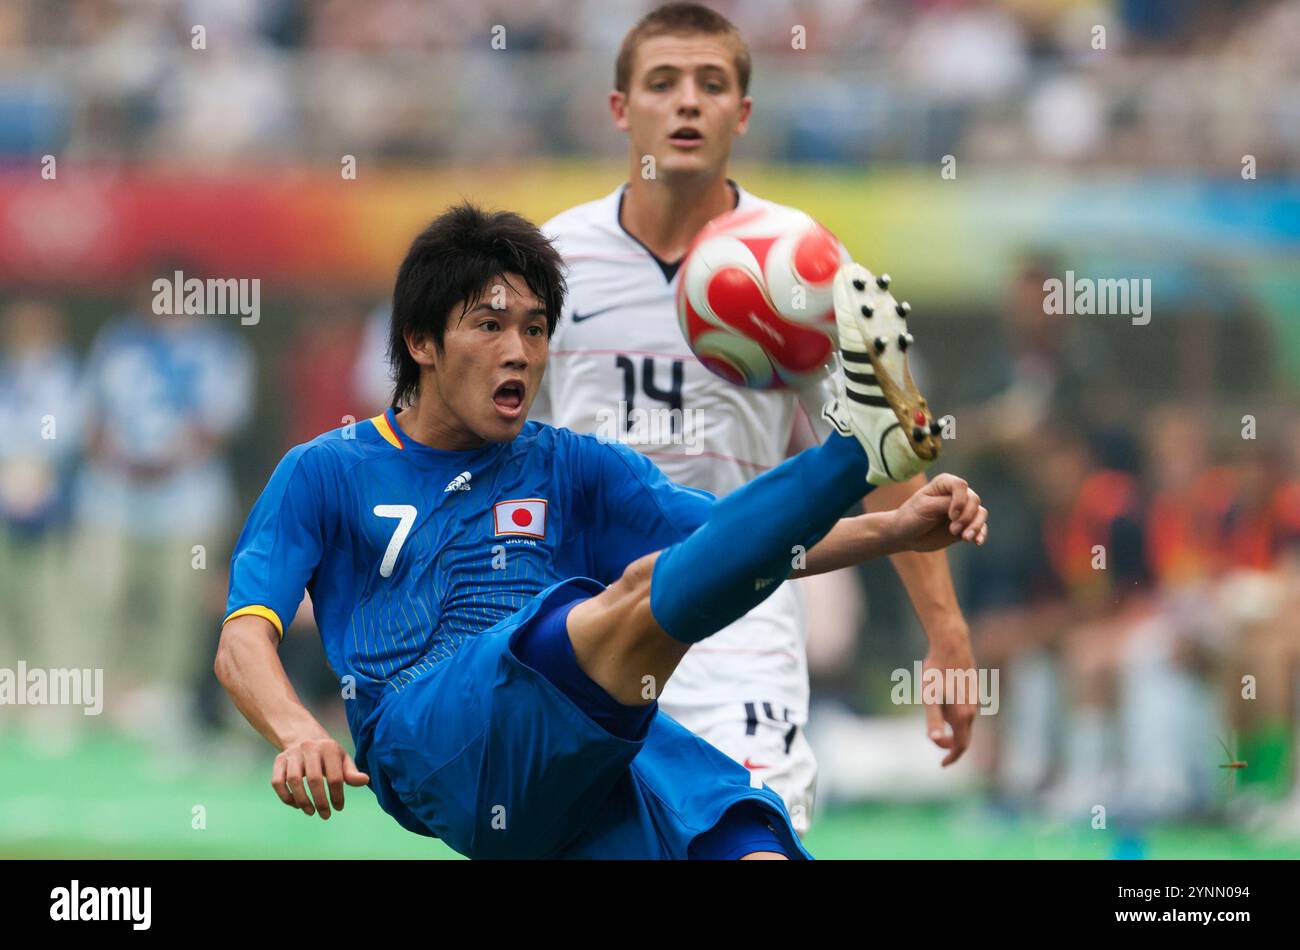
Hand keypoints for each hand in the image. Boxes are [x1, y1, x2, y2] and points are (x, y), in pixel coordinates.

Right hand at [273, 735, 369, 819]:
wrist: (304, 736)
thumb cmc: (328, 754)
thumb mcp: (342, 759)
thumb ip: (351, 772)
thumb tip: (365, 780)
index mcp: (329, 747)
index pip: (335, 776)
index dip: (337, 795)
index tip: (338, 808)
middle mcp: (309, 748)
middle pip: (314, 780)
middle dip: (320, 802)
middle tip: (325, 815)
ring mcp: (292, 753)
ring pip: (293, 781)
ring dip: (302, 801)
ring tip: (311, 812)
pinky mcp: (279, 760)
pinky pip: (277, 782)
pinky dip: (286, 797)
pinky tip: (296, 805)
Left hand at [888, 474, 987, 552]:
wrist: (905, 535)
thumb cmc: (911, 517)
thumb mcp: (926, 507)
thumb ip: (947, 504)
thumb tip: (969, 508)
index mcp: (944, 483)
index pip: (961, 486)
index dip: (960, 501)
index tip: (951, 516)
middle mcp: (956, 494)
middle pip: (974, 500)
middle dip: (967, 517)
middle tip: (953, 530)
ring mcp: (962, 510)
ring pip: (981, 513)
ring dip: (976, 526)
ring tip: (966, 538)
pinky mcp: (965, 525)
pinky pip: (981, 527)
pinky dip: (981, 533)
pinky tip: (977, 542)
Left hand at [922, 633, 978, 766]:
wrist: (951, 645)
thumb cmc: (937, 671)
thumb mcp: (930, 696)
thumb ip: (933, 719)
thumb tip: (935, 740)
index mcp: (963, 715)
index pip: (961, 745)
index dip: (951, 756)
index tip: (941, 764)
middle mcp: (973, 710)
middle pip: (965, 737)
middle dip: (951, 744)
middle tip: (936, 743)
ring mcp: (974, 700)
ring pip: (964, 722)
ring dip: (951, 727)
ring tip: (935, 716)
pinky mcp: (972, 691)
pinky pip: (965, 710)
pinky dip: (955, 715)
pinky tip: (943, 703)